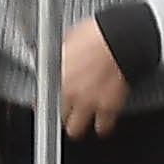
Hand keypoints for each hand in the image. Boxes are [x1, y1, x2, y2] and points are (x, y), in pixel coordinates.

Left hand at [55, 17, 128, 140]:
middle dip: (62, 116)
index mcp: (57, 76)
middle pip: (58, 117)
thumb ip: (58, 54)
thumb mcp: (66, 39)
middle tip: (66, 113)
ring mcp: (89, 103)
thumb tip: (52, 52)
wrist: (120, 39)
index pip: (42, 99)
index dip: (45, 102)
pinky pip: (102, 127)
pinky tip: (102, 125)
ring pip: (76, 130)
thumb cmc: (96, 34)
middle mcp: (70, 93)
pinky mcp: (108, 107)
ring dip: (79, 125)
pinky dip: (102, 127)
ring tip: (81, 122)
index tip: (48, 102)